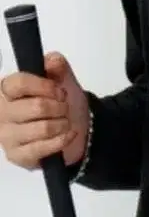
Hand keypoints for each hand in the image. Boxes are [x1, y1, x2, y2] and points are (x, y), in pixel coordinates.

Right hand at [0, 52, 89, 169]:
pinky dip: (63, 139)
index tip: (60, 91)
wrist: (73, 128)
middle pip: (36, 107)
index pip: (19, 83)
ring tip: (64, 122)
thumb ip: (57, 66)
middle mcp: (0, 112)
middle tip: (63, 108)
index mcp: (6, 90)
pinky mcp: (17, 156)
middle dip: (60, 107)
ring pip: (43, 128)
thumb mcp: (62, 79)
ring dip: (63, 123)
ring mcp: (6, 136)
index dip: (46, 87)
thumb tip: (52, 60)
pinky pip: (43, 147)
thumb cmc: (61, 102)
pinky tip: (68, 134)